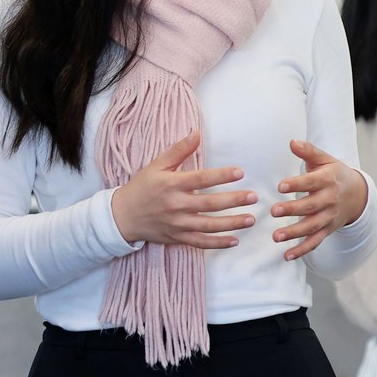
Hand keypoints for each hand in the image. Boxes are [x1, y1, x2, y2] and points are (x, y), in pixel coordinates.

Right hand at [110, 130, 257, 248]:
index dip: (221, 176)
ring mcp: (177, 224)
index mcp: (171, 185)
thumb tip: (197, 133)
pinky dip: (217, 243)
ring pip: (208, 226)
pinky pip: (200, 242)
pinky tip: (235, 240)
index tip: (240, 172)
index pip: (200, 179)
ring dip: (231, 223)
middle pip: (209, 204)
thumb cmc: (142, 187)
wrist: (123, 215)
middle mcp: (176, 205)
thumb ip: (178, 150)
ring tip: (250, 219)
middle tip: (253, 197)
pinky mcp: (177, 238)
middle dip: (233, 201)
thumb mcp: (157, 165)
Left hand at [272, 140, 368, 261]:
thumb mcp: (324, 159)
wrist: (358, 194)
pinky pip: (315, 241)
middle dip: (292, 210)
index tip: (280, 185)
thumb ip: (307, 150)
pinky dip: (303, 250)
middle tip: (274, 211)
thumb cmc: (334, 173)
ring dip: (294, 233)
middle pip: (310, 206)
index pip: (311, 182)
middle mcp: (330, 199)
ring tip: (276, 237)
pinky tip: (287, 256)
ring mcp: (329, 216)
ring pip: (312, 226)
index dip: (296, 184)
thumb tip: (291, 142)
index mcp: (328, 179)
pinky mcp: (328, 229)